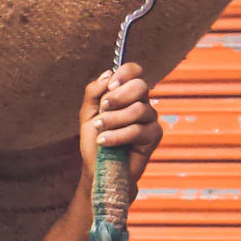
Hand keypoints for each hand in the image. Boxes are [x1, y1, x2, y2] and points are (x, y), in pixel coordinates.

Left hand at [79, 60, 162, 193]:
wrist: (98, 169)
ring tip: (100, 130)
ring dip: (113, 120)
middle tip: (103, 109)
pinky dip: (118, 136)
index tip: (110, 86)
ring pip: (138, 109)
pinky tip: (104, 142)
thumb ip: (93, 92)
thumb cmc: (94, 141)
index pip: (134, 71)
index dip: (124, 73)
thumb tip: (108, 74)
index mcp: (127, 94)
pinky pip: (138, 130)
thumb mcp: (87, 114)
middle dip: (118, 97)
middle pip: (141, 86)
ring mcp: (150, 119)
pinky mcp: (154, 136)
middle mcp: (141, 103)